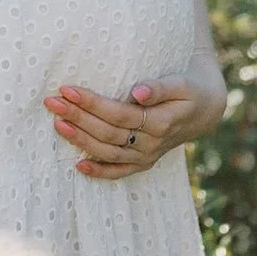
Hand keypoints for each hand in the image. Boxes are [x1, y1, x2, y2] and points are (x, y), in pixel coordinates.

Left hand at [42, 56, 227, 179]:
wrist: (205, 109)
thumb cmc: (189, 89)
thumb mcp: (182, 83)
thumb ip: (160, 87)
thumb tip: (138, 92)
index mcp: (160, 122)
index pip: (117, 114)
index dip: (91, 103)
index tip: (67, 89)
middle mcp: (152, 143)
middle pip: (107, 132)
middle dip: (78, 117)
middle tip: (51, 102)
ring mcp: (147, 155)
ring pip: (108, 151)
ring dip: (80, 139)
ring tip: (56, 124)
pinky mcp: (144, 162)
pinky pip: (120, 171)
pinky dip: (100, 172)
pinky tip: (78, 166)